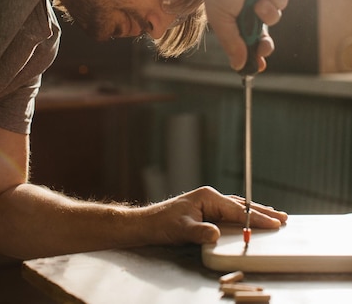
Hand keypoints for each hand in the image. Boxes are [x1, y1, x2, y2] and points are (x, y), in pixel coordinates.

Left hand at [140, 186, 287, 245]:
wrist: (148, 224)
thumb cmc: (163, 224)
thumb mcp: (181, 230)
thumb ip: (200, 233)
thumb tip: (215, 234)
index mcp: (208, 197)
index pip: (238, 209)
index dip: (256, 218)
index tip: (274, 223)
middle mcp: (210, 197)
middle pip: (242, 204)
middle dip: (263, 211)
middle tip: (283, 217)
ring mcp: (209, 203)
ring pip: (238, 207)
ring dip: (255, 212)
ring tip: (273, 216)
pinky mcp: (206, 210)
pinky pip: (231, 211)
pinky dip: (244, 215)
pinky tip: (249, 218)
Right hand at [200, 0, 288, 71]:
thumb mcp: (220, 17)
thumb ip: (230, 42)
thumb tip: (238, 65)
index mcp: (229, 15)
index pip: (241, 40)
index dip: (249, 54)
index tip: (257, 66)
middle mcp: (246, 8)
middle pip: (261, 35)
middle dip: (264, 43)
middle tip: (265, 47)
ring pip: (273, 19)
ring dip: (266, 12)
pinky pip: (281, 2)